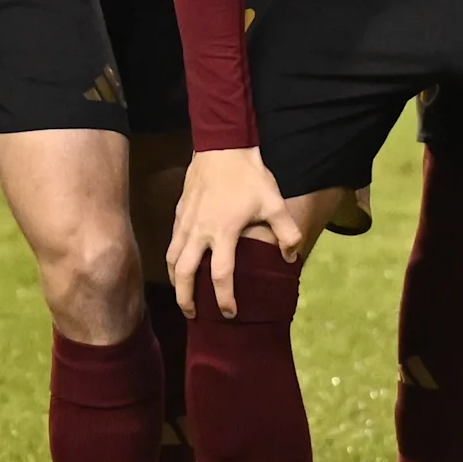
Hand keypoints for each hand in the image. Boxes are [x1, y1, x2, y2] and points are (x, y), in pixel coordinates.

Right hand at [166, 145, 299, 317]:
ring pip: (172, 259)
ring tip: (182, 295)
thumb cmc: (249, 176)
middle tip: (192, 315)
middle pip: (185, 274)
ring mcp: (185, 222)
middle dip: (186, 299)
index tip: (229, 313)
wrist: (221, 146)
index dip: (224, 298)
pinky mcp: (179, 212)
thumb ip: (286, 232)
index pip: (220, 276)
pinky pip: (172, 242)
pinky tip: (180, 263)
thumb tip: (290, 258)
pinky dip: (174, 259)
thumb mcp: (274, 202)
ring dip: (176, 281)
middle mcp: (199, 232)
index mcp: (223, 233)